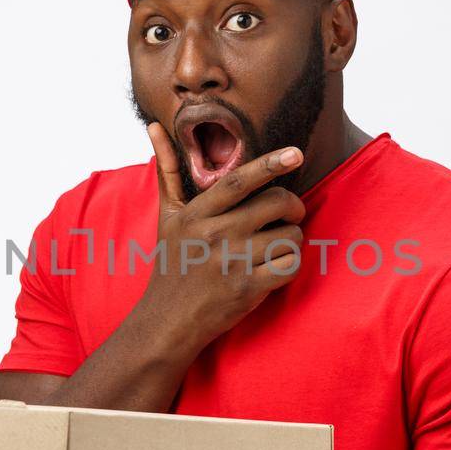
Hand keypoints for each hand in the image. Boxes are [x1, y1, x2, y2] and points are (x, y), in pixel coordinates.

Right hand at [137, 121, 306, 352]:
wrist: (167, 322)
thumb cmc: (171, 265)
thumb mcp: (167, 217)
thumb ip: (168, 171)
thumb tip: (155, 126)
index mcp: (197, 214)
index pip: (238, 181)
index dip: (269, 165)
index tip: (295, 153)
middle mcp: (215, 235)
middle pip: (275, 204)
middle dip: (293, 206)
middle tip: (290, 213)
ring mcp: (232, 263)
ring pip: (289, 236)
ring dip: (292, 239)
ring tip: (277, 246)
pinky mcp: (248, 289)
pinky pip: (290, 265)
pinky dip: (291, 264)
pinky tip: (277, 267)